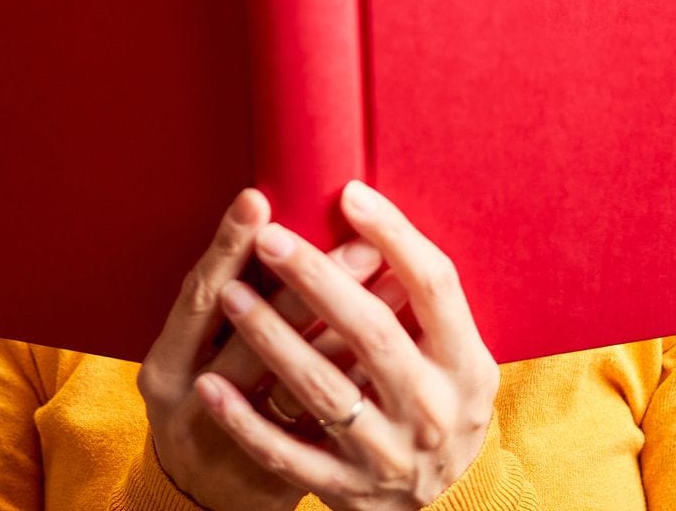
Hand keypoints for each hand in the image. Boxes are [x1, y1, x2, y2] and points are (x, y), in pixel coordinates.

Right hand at [137, 188, 383, 510]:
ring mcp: (235, 448)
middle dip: (311, 282)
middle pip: (253, 337)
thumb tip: (274, 226)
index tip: (259, 200)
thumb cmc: (203, 406)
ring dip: (349, 325)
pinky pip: (325, 424)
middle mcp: (190, 407)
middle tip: (359, 237)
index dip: (226, 248)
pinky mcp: (274, 478)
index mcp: (163, 367)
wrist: (205, 502)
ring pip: (298, 382)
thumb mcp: (191, 358)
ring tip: (388, 278)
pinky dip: (358, 379)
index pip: (196, 297)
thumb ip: (223, 303)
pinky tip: (389, 343)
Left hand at [193, 181, 499, 510]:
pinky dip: (245, 421)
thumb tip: (375, 221)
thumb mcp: (455, 356)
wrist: (446, 502)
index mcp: (465, 365)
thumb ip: (425, 302)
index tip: (350, 195)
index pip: (434, 287)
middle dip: (316, 281)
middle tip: (269, 239)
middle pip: (372, 333)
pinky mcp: (346, 490)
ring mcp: (388, 455)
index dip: (396, 237)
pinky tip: (210, 385)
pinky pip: (286, 453)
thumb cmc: (440, 403)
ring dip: (272, 337)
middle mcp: (432, 410)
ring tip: (229, 293)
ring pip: (323, 390)